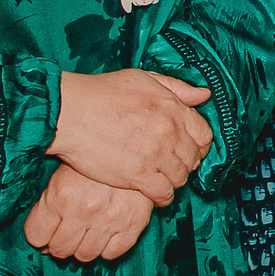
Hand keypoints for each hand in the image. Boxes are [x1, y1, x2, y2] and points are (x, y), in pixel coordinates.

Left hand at [23, 164, 151, 263]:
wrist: (133, 151)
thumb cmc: (92, 167)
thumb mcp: (61, 177)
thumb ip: (47, 208)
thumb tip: (41, 243)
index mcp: (62, 195)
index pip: (36, 236)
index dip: (39, 237)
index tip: (45, 234)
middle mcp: (85, 209)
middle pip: (60, 250)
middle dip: (59, 244)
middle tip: (66, 234)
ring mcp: (110, 218)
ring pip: (85, 256)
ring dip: (82, 248)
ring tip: (86, 234)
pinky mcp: (133, 224)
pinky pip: (111, 254)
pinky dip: (106, 249)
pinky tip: (105, 234)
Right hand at [52, 68, 211, 204]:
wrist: (69, 113)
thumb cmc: (101, 93)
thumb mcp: (143, 79)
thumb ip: (176, 87)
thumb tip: (204, 95)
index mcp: (173, 108)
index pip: (204, 134)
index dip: (199, 144)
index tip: (190, 148)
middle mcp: (169, 132)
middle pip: (193, 157)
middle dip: (187, 162)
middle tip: (174, 165)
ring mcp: (155, 154)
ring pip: (180, 177)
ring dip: (175, 179)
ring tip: (163, 178)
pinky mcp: (138, 175)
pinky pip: (163, 193)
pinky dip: (163, 197)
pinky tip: (156, 194)